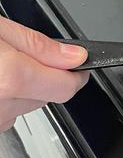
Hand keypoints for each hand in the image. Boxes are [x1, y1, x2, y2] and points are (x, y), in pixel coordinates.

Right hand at [0, 17, 88, 131]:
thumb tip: (74, 56)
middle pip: (45, 96)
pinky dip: (4, 98)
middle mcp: (1, 106)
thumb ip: (36, 45)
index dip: (76, 75)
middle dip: (43, 76)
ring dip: (22, 88)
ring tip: (2, 64)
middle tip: (20, 55)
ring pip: (25, 106)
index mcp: (9, 78)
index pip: (65, 88)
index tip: (79, 65)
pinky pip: (6, 112)